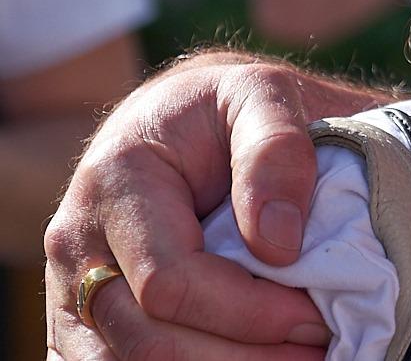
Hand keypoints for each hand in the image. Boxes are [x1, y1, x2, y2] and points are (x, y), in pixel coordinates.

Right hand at [44, 52, 395, 358]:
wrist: (181, 118)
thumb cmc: (223, 106)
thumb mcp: (260, 93)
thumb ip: (274, 149)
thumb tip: (278, 241)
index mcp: (115, 184)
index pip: (170, 281)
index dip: (247, 311)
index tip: (315, 317)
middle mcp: (78, 246)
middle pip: (149, 340)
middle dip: (243, 357)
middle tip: (318, 351)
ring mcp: (74, 293)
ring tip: (294, 358)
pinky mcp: (88, 325)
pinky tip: (251, 357)